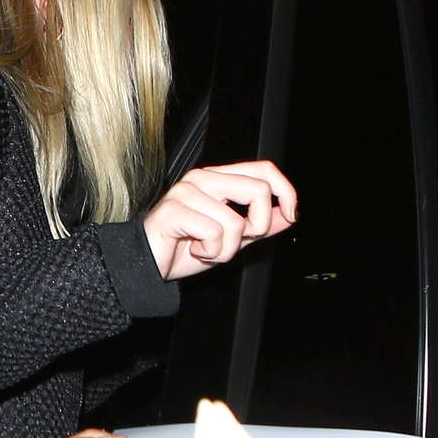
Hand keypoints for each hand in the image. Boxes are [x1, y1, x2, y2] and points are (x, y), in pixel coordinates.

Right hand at [141, 159, 296, 280]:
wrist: (147, 267)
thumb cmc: (181, 250)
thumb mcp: (231, 239)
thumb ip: (258, 225)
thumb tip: (288, 215)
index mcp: (217, 179)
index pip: (262, 170)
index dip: (285, 190)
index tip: (290, 214)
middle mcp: (202, 178)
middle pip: (257, 190)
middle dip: (257, 226)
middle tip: (235, 242)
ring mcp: (187, 192)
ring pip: (236, 221)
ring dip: (226, 249)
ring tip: (206, 250)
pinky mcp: (174, 210)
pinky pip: (214, 234)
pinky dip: (210, 252)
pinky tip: (193, 250)